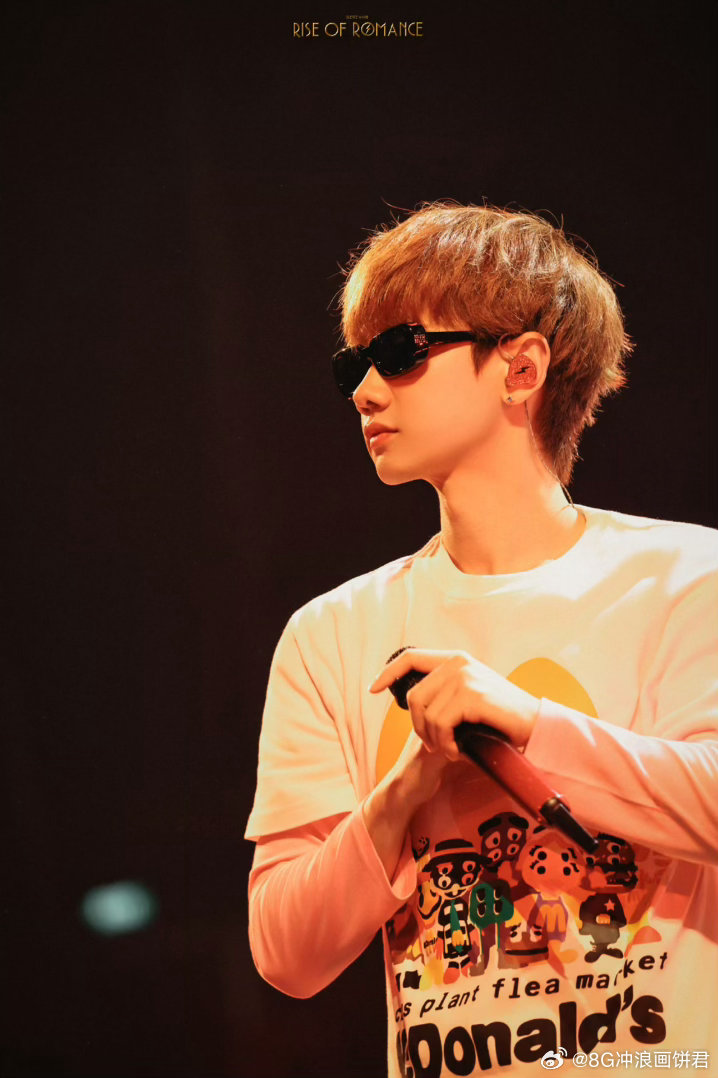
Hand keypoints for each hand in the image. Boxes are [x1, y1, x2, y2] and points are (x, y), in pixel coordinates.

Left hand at [371, 648, 539, 761]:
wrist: (534, 725)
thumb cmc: (500, 716)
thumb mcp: (470, 695)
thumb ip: (445, 691)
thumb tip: (413, 702)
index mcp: (455, 659)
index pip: (411, 657)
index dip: (388, 672)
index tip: (373, 689)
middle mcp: (458, 663)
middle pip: (414, 696)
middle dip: (418, 727)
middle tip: (433, 745)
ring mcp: (465, 677)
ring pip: (426, 714)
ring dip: (434, 740)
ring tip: (449, 749)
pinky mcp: (472, 695)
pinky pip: (441, 724)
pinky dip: (445, 744)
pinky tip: (456, 751)